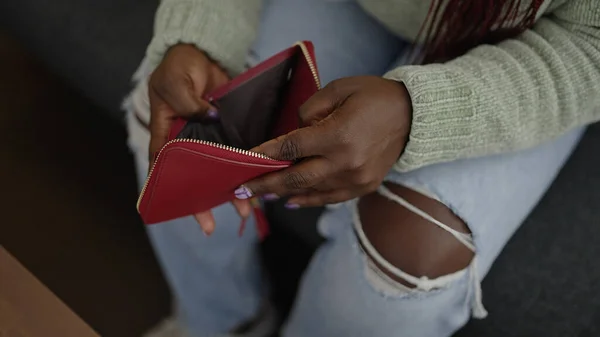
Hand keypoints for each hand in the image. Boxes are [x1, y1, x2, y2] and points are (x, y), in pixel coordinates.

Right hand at [148, 44, 249, 234]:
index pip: (163, 166)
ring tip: (244, 210)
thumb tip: (211, 118)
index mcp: (167, 133)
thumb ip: (189, 103)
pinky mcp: (230, 132)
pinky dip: (246, 168)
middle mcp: (189, 142)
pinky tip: (258, 183)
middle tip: (210, 224)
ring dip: (230, 190)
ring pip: (219, 171)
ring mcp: (211, 138)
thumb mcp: (175, 82)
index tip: (173, 209)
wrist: (204, 53)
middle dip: (202, 201)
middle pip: (194, 178)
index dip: (166, 189)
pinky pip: (238, 155)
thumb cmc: (180, 66)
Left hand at [243, 76, 411, 206]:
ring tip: (260, 194)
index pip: (291, 147)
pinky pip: (330, 198)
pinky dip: (308, 200)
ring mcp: (356, 178)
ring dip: (283, 193)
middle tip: (242, 189)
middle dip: (266, 184)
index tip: (243, 160)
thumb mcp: (339, 89)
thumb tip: (294, 133)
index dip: (264, 154)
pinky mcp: (364, 186)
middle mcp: (346, 162)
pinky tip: (290, 201)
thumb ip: (310, 111)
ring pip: (311, 191)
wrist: (413, 115)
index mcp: (339, 135)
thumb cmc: (373, 96)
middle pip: (296, 178)